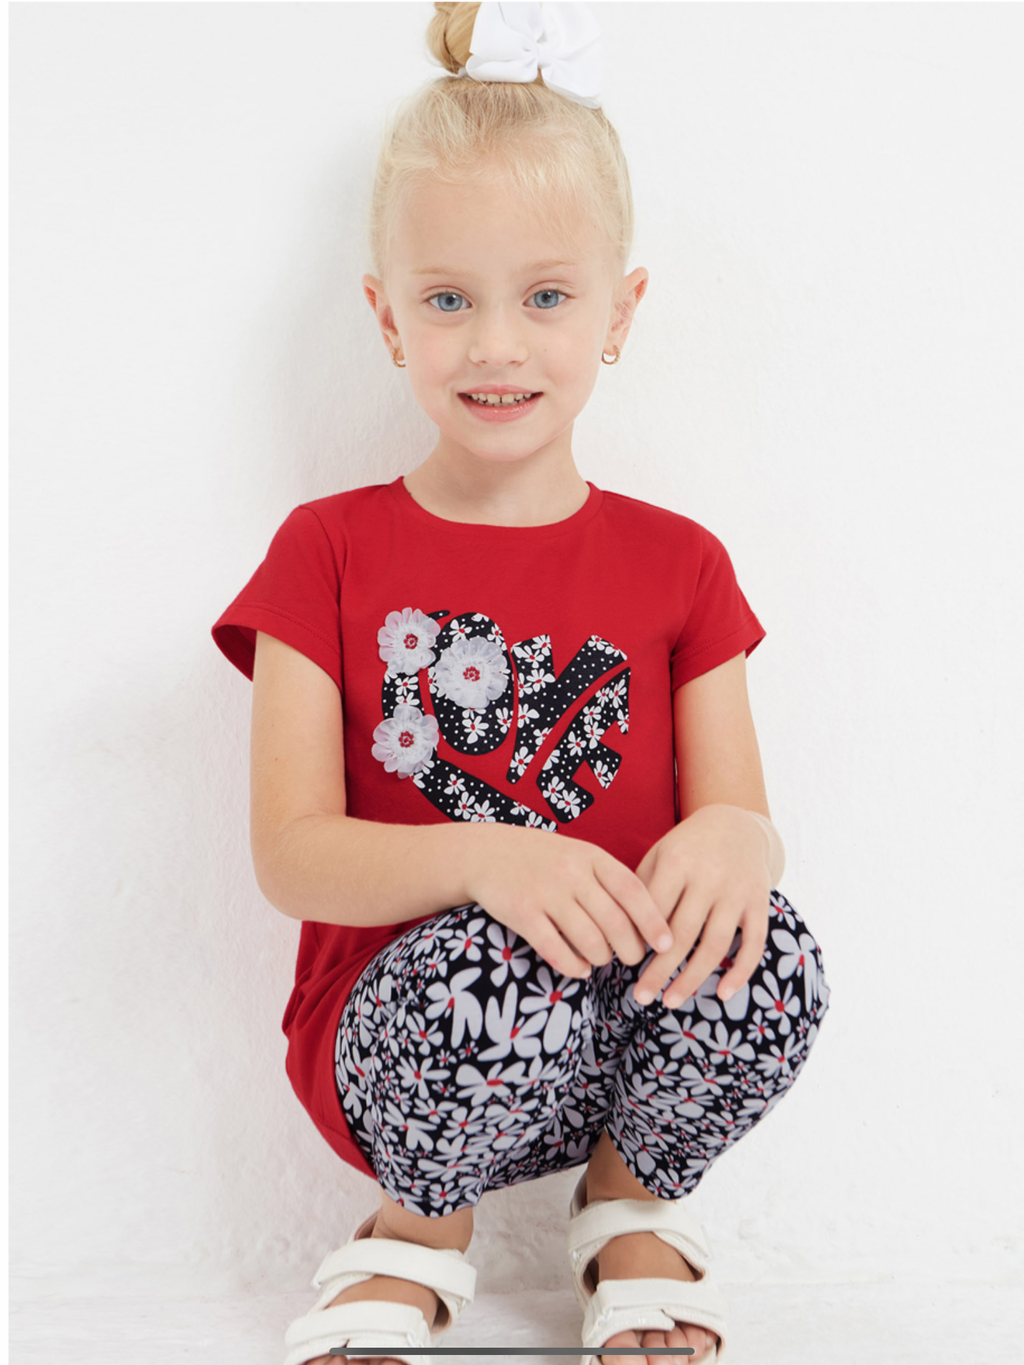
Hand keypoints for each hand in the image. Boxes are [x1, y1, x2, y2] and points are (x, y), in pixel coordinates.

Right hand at [463, 823, 675, 980]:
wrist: (486, 852)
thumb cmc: (543, 859)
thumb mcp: (579, 856)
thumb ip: (608, 881)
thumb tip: (647, 921)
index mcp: (591, 856)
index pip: (633, 890)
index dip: (653, 921)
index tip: (667, 944)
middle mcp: (570, 872)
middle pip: (614, 922)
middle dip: (631, 949)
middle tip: (633, 959)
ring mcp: (545, 892)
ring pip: (588, 940)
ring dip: (602, 958)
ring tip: (602, 960)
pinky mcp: (522, 913)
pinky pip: (556, 950)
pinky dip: (573, 966)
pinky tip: (579, 969)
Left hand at [631, 805, 771, 1008]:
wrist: (736, 825)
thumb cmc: (687, 848)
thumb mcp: (660, 854)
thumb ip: (641, 888)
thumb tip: (619, 933)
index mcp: (678, 863)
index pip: (654, 910)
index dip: (639, 940)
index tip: (624, 964)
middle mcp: (709, 877)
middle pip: (682, 934)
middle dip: (659, 970)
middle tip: (641, 997)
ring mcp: (737, 892)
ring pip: (715, 945)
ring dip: (692, 978)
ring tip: (671, 1001)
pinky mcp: (760, 903)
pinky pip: (754, 944)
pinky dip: (740, 972)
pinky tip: (722, 995)